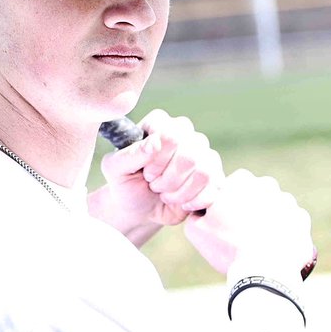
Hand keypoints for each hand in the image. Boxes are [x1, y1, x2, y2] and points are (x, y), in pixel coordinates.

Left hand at [90, 109, 225, 243]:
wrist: (139, 208)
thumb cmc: (125, 183)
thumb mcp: (115, 169)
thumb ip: (130, 154)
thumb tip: (155, 142)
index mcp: (159, 123)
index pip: (170, 135)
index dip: (158, 160)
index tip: (146, 172)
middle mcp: (184, 132)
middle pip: (189, 155)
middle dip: (168, 180)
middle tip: (155, 186)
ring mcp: (203, 152)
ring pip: (204, 172)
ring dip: (180, 192)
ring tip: (166, 195)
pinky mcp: (215, 174)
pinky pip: (215, 186)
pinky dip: (194, 201)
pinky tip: (181, 203)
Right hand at [184, 169, 313, 284]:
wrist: (264, 272)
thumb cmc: (228, 247)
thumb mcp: (196, 229)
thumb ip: (195, 211)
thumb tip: (199, 209)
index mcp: (240, 180)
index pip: (228, 188)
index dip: (223, 205)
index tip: (221, 222)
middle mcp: (267, 184)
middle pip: (252, 196)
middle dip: (246, 209)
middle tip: (237, 234)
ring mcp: (288, 202)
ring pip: (272, 208)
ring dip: (265, 220)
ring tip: (256, 244)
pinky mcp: (302, 220)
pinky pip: (289, 224)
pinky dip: (281, 232)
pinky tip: (272, 248)